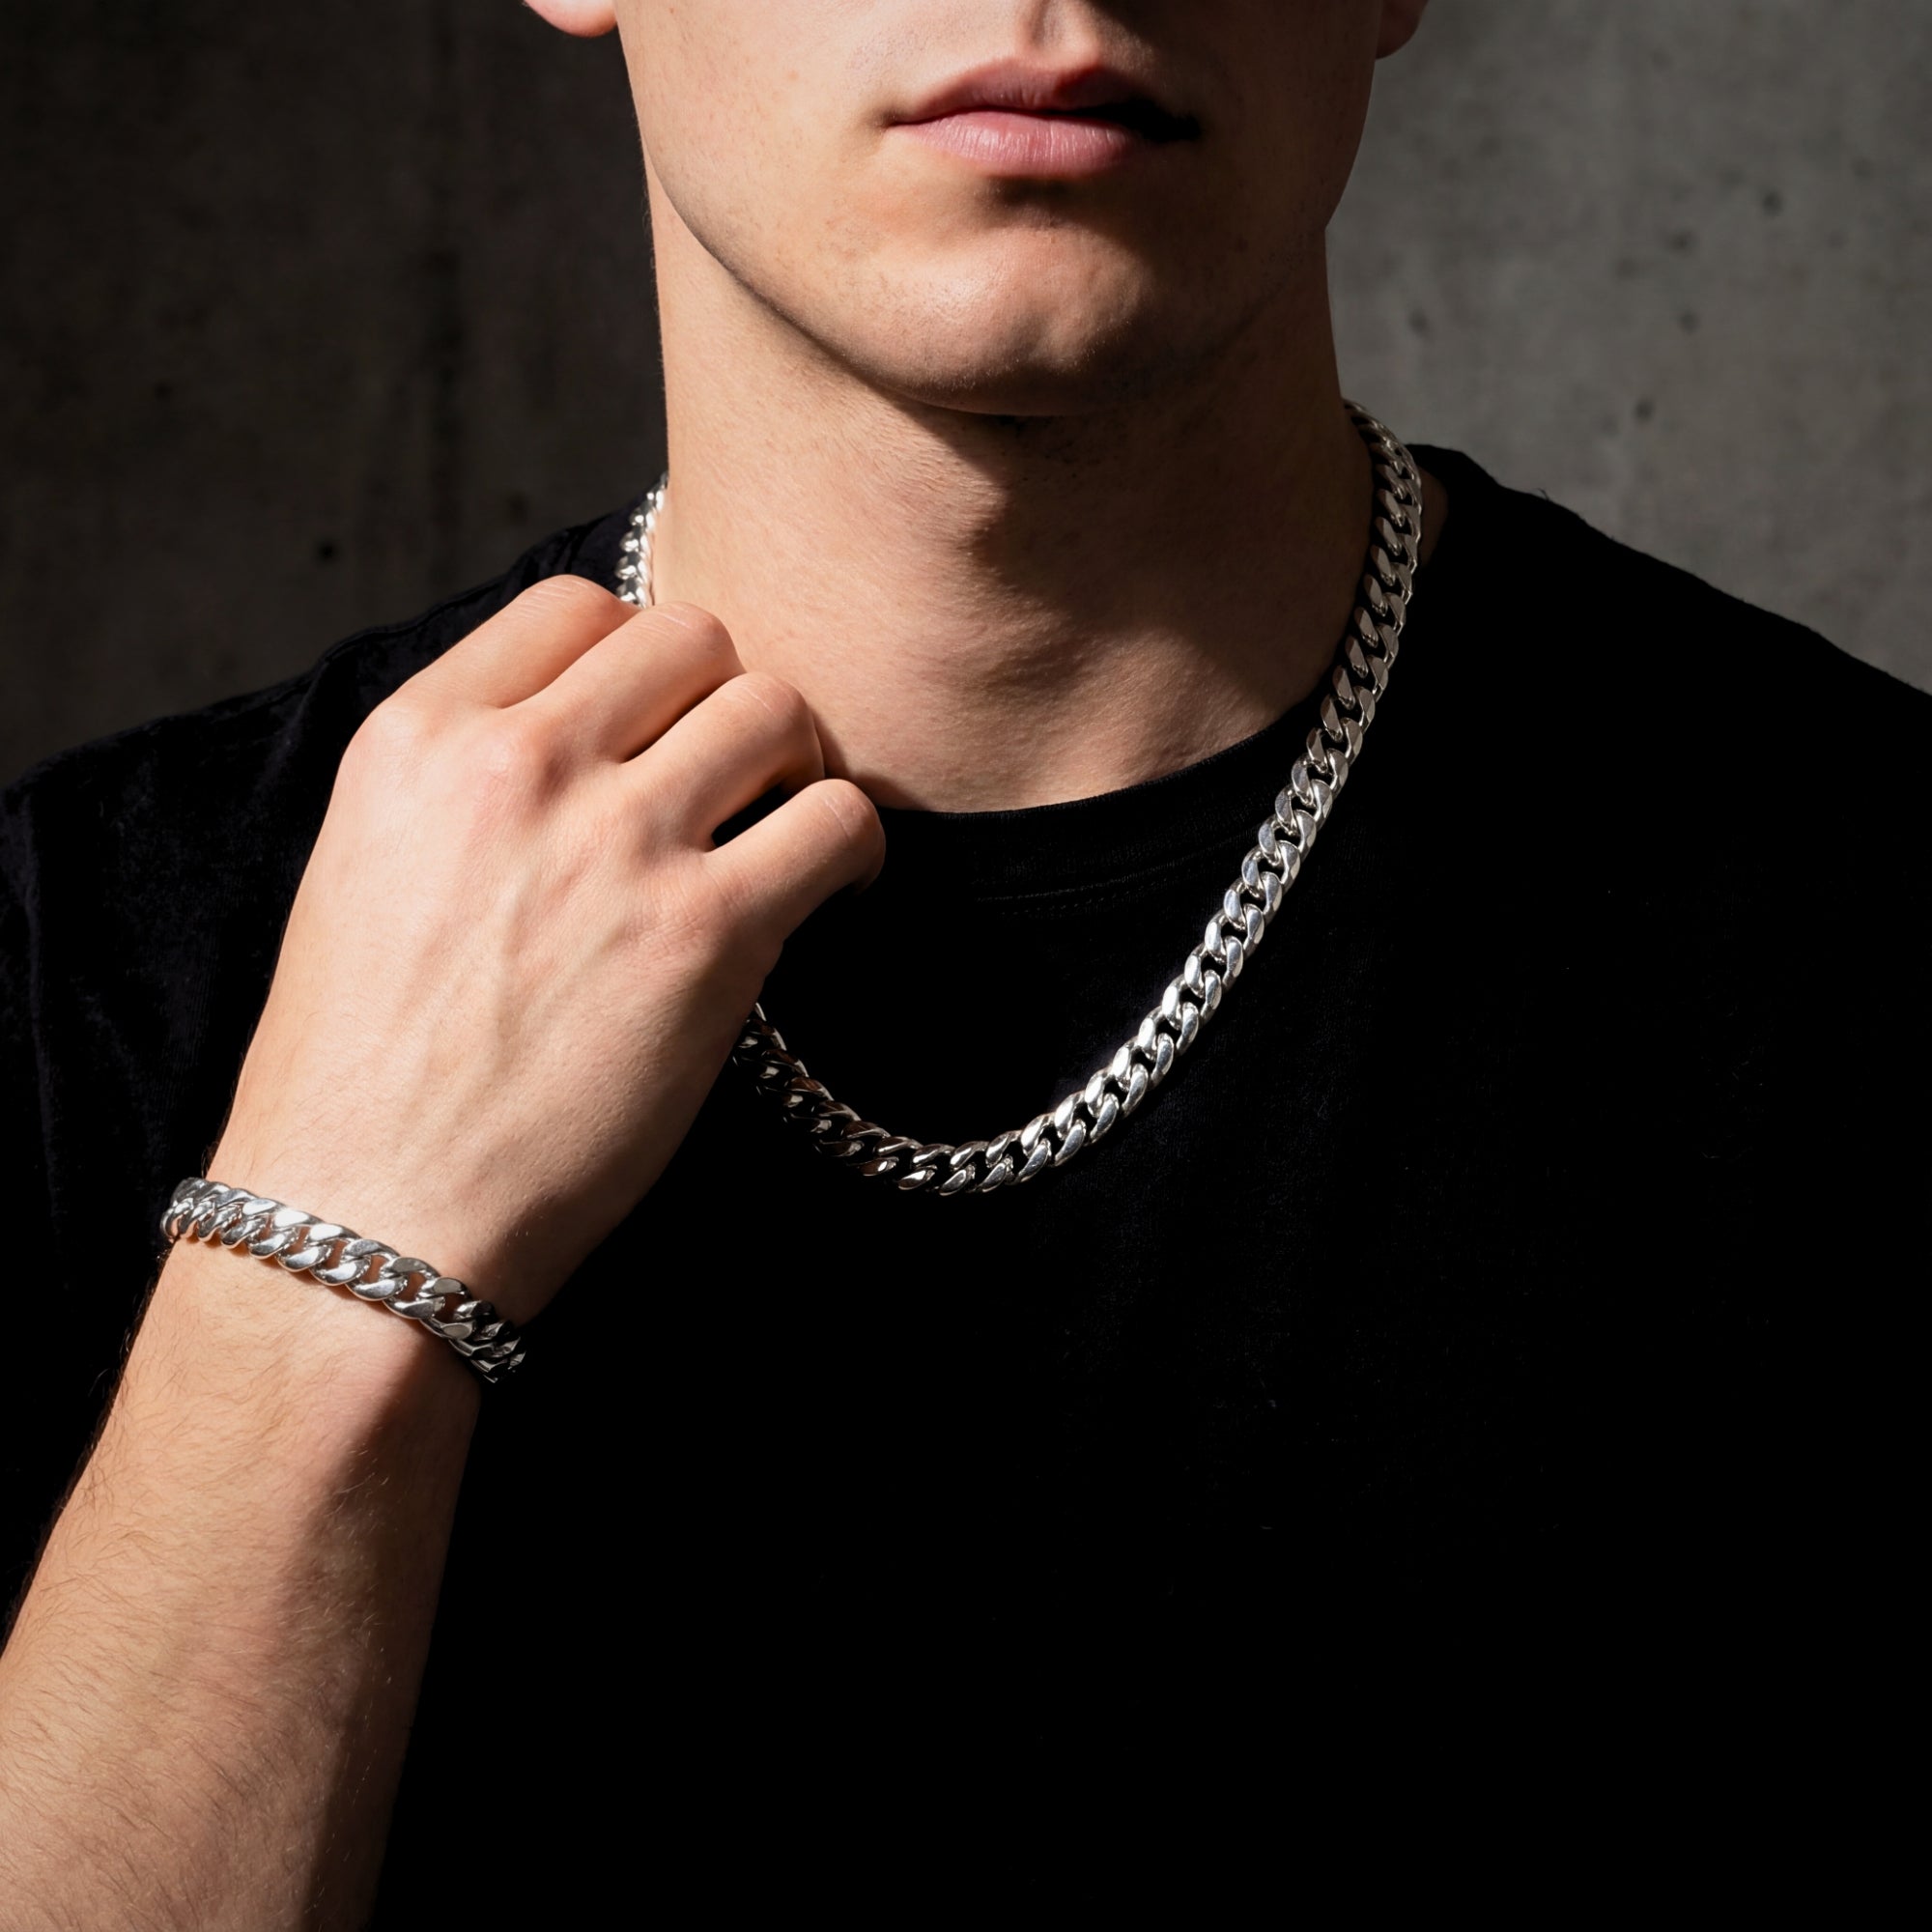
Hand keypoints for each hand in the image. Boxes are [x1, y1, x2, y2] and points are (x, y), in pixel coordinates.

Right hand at [209, 579, 882, 1322]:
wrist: (366, 1221)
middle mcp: (520, 765)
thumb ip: (469, 781)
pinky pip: (836, 820)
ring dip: (794, 761)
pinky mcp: (706, 934)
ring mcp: (618, 843)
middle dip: (722, 698)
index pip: (577, 606)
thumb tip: (592, 740)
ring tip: (783, 830)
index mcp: (419, 738)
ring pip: (772, 707)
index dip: (637, 660)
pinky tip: (834, 890)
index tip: (656, 725)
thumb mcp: (367, 871)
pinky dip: (851, 844)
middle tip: (732, 777)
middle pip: (689, 637)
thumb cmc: (361, 1074)